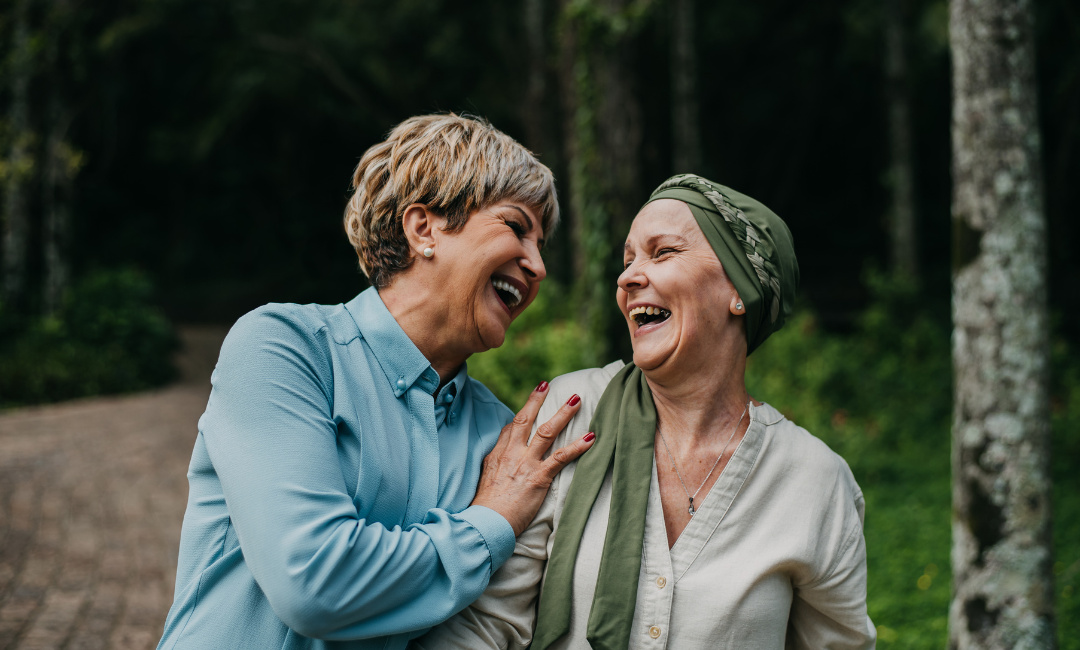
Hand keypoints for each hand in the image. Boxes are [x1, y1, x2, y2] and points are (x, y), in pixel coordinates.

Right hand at [471, 382, 594, 535]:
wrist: (485, 523)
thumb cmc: (485, 510)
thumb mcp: (484, 483)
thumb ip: (494, 470)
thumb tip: (500, 468)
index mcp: (496, 455)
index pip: (509, 429)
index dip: (520, 416)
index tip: (529, 407)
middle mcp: (511, 454)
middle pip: (525, 420)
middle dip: (536, 400)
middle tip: (546, 384)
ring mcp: (525, 464)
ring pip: (546, 432)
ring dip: (563, 414)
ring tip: (576, 399)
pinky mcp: (538, 477)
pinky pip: (561, 457)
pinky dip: (577, 446)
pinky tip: (590, 437)